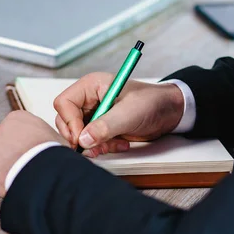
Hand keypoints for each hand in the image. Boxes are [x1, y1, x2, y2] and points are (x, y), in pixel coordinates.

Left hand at [0, 110, 66, 196]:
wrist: (45, 173)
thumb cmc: (54, 156)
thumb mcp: (58, 138)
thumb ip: (49, 136)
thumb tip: (56, 143)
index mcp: (16, 119)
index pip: (12, 128)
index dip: (19, 141)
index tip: (26, 151)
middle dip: (6, 151)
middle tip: (19, 163)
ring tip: (12, 174)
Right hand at [53, 72, 184, 156]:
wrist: (169, 112)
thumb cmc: (152, 102)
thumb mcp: (129, 113)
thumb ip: (105, 126)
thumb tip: (83, 140)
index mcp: (92, 86)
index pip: (64, 103)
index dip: (70, 122)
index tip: (81, 138)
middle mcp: (90, 99)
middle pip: (66, 120)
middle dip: (80, 137)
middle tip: (96, 147)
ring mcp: (95, 113)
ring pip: (78, 134)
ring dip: (93, 144)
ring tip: (113, 145)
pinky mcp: (102, 127)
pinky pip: (91, 141)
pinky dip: (103, 146)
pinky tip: (120, 144)